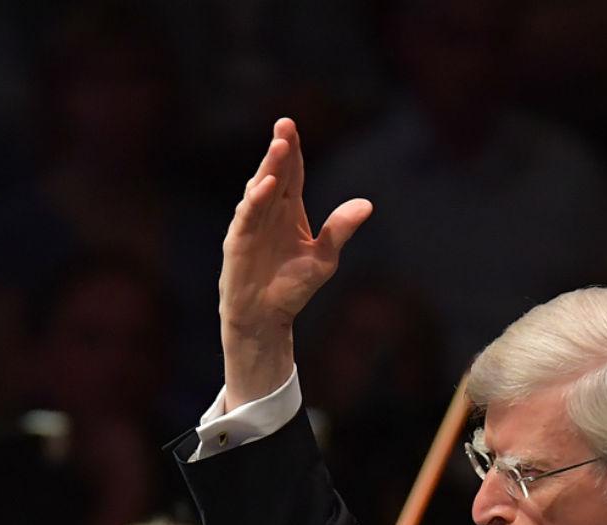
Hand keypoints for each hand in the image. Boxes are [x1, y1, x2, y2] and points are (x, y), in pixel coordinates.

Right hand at [219, 117, 371, 408]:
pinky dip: (257, 199)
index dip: (293, 150)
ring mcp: (252, 224)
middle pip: (275, 173)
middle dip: (280, 149)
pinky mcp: (239, 241)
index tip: (293, 127)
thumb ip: (340, 230)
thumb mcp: (324, 259)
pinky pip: (248, 215)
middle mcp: (269, 212)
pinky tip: (267, 184)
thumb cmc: (292, 288)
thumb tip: (367, 205)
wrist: (266, 318)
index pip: (293, 173)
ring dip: (269, 167)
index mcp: (289, 211)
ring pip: (260, 188)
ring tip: (279, 146)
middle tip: (285, 124)